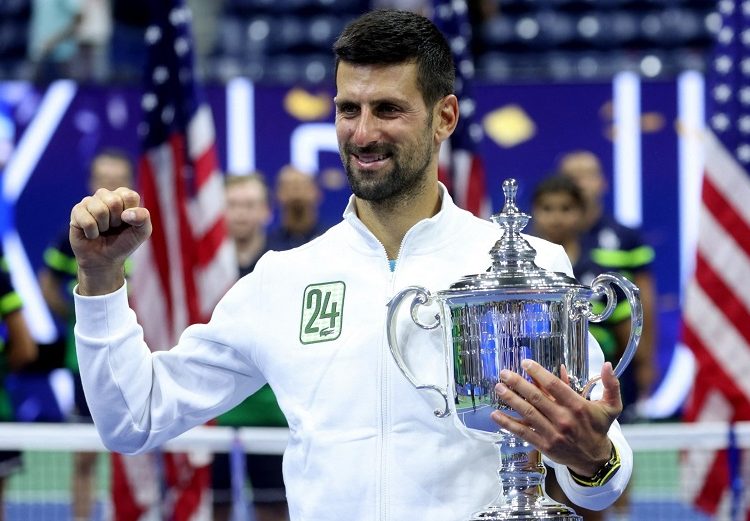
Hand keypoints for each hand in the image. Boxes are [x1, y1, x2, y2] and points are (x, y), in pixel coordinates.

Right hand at [69, 187, 151, 294]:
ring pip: (99, 210)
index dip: (130, 214)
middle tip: (113, 227)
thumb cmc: (124, 242)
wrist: (105, 259)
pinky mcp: (76, 211)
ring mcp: (89, 202)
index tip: (127, 222)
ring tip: (103, 230)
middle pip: (114, 201)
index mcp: (123, 196)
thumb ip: (143, 218)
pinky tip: (92, 234)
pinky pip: (87, 221)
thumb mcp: (142, 232)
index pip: (129, 196)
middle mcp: (105, 195)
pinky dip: (92, 233)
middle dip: (116, 221)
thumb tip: (125, 214)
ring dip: (104, 227)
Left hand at [490, 359, 621, 476]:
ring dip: (510, 400)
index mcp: (578, 406)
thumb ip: (611, 384)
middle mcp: (564, 419)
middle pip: (536, 398)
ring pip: (528, 414)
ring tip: (498, 388)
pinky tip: (495, 415)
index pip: (555, 385)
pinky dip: (508, 424)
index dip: (538, 372)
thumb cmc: (599, 427)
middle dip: (518, 384)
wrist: (595, 459)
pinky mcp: (545, 445)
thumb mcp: (611, 406)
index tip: (525, 362)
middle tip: (504, 373)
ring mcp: (553, 433)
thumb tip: (607, 364)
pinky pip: (523, 433)